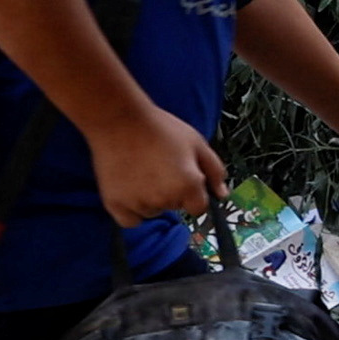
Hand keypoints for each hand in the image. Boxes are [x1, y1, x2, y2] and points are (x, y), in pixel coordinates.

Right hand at [91, 107, 232, 241]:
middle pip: (174, 207)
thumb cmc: (159, 128)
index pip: (199, 207)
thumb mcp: (196, 142)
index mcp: (188, 185)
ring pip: (152, 212)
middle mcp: (165, 199)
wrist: (119, 119)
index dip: (193, 192)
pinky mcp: (116, 205)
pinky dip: (132, 209)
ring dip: (150, 199)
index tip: (182, 177)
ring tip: (141, 171)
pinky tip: (130, 187)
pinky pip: (131, 220)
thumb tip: (222, 194)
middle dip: (172, 192)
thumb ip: (214, 170)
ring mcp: (139, 204)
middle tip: (160, 166)